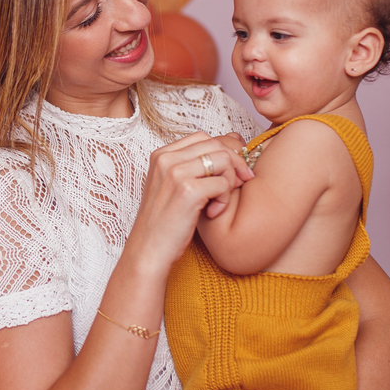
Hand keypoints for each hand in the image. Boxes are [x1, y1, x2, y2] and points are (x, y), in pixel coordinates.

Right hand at [131, 132, 252, 270]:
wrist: (149, 251)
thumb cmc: (165, 223)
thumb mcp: (174, 187)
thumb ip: (195, 166)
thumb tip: (234, 141)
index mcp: (161, 155)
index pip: (203, 137)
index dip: (225, 151)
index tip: (234, 171)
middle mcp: (166, 159)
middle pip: (216, 145)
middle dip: (235, 164)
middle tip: (240, 183)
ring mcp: (176, 173)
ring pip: (223, 161)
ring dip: (229, 183)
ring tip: (218, 203)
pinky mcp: (188, 190)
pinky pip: (223, 183)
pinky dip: (224, 200)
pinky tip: (213, 213)